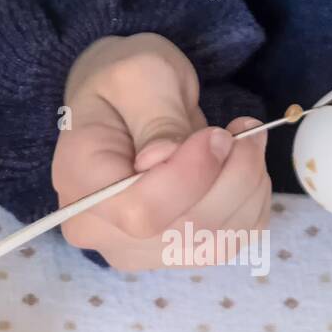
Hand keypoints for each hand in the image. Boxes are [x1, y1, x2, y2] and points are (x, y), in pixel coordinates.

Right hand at [53, 33, 270, 269]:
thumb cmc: (124, 84)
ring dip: (247, 190)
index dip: (190, 178)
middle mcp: (103, 232)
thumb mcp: (140, 77)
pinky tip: (241, 170)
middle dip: (232, 178)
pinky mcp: (175, 253)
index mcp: (79, 183)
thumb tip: (168, 158)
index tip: (217, 134)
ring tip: (245, 143)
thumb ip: (157, 117)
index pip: (140, 212)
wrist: (123, 105)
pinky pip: (231, 244)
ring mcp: (140, 251)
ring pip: (215, 244)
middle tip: (243, 130)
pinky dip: (251, 206)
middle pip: (185, 232)